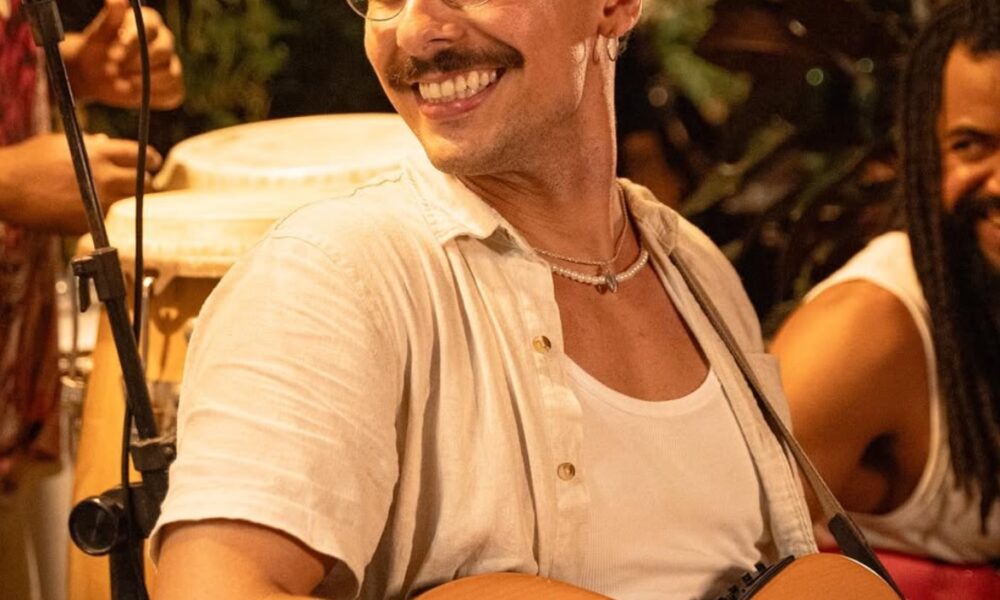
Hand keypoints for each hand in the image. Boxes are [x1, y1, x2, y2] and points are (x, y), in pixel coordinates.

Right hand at [0, 133, 161, 234]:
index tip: (153, 163)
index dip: (151, 160)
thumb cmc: (28, 161)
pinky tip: (95, 211)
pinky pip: (107, 220)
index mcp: (98, 153)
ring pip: (128, 204)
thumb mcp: (61, 143)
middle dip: (146, 184)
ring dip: (128, 201)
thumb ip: (90, 145)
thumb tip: (108, 143)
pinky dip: (105, 216)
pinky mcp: (87, 223)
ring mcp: (96, 202)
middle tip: (144, 185)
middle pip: (143, 183)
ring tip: (120, 198)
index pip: (140, 155)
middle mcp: (103, 177)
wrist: (3, 186)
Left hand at [61, 0, 183, 109]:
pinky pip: (174, 93)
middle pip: (165, 50)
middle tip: (115, 69)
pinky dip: (156, 97)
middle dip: (139, 63)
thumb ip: (109, 19)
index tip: (114, 53)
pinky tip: (137, 94)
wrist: (95, 77)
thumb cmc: (96, 52)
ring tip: (122, 83)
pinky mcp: (173, 86)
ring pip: (172, 73)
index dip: (134, 40)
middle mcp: (164, 41)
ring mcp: (171, 64)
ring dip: (146, 82)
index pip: (150, 26)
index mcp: (148, 22)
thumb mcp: (98, 36)